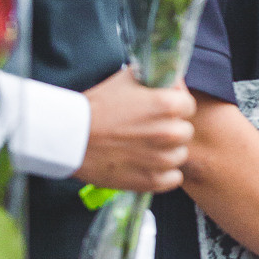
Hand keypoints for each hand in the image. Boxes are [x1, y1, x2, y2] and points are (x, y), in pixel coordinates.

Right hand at [77, 68, 195, 193]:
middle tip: (149, 130)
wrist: (70, 138)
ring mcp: (161, 159)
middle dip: (170, 129)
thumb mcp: (126, 78)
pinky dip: (162, 174)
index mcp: (167, 105)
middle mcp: (169, 132)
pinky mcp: (151, 180)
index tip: (160, 110)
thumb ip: (155, 78)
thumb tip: (171, 80)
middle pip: (185, 132)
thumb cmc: (96, 107)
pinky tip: (145, 164)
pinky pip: (173, 178)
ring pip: (179, 155)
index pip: (188, 105)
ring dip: (166, 152)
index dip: (174, 106)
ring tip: (143, 148)